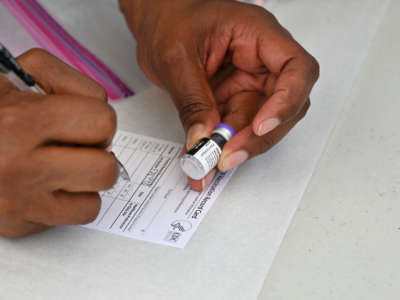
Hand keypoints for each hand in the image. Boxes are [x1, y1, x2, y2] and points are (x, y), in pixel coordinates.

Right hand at [0, 49, 117, 237]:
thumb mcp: (14, 73)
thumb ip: (64, 79)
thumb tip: (102, 109)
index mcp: (21, 121)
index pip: (103, 122)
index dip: (99, 118)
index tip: (85, 120)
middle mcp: (18, 166)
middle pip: (105, 169)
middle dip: (98, 155)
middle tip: (78, 147)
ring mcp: (19, 201)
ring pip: (94, 202)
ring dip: (87, 182)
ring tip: (65, 167)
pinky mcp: (18, 224)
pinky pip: (75, 218)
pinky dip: (71, 202)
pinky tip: (53, 185)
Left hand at [120, 0, 318, 189]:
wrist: (158, 22)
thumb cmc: (170, 20)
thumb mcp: (175, 57)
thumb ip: (192, 100)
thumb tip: (203, 137)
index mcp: (258, 34)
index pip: (297, 69)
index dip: (287, 101)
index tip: (261, 126)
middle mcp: (261, 60)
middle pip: (283, 104)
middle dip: (258, 135)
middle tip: (227, 156)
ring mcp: (249, 81)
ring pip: (260, 122)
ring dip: (238, 145)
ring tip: (210, 160)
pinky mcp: (235, 98)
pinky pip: (237, 126)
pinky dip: (223, 144)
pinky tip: (207, 155)